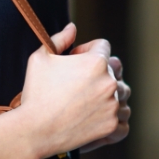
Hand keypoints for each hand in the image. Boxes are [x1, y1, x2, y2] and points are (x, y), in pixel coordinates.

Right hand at [14, 23, 120, 158]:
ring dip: (111, 95)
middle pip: (115, 70)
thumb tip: (73, 28)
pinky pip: (124, 121)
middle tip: (79, 83)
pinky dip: (116, 119)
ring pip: (123, 94)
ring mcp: (112, 106)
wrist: (34, 130)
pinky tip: (101, 117)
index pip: (103, 46)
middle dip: (99, 72)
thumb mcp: (41, 58)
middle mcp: (110, 83)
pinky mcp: (111, 126)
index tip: (74, 61)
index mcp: (96, 62)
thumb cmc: (36, 92)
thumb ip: (60, 38)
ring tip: (90, 101)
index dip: (87, 50)